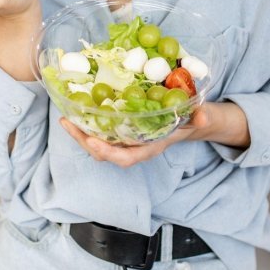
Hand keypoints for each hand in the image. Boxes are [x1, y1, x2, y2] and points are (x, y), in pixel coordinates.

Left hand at [59, 106, 211, 167]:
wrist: (191, 120)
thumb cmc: (193, 119)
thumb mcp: (199, 117)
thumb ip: (201, 118)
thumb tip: (204, 116)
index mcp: (150, 147)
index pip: (126, 158)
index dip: (108, 152)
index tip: (92, 141)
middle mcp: (136, 146)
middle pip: (105, 152)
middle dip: (84, 141)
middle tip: (68, 123)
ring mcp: (128, 139)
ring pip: (99, 144)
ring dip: (81, 133)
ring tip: (66, 118)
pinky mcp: (123, 130)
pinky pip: (101, 132)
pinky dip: (87, 124)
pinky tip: (76, 111)